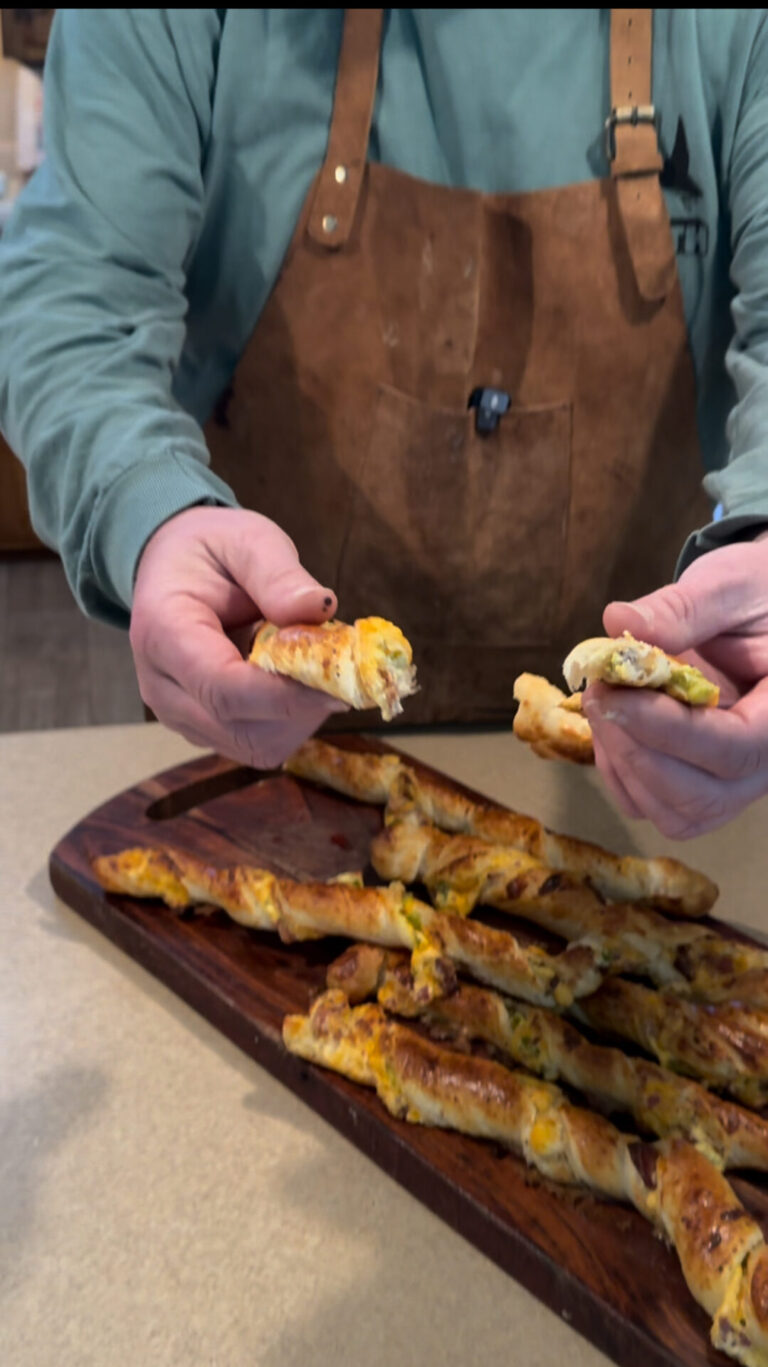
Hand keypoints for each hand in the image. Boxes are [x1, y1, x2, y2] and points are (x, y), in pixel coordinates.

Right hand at [130, 506, 345, 767]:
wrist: (173, 567)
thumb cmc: (210, 550)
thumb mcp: (246, 540)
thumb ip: (278, 574)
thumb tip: (319, 607)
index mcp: (164, 633)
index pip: (224, 689)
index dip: (288, 695)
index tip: (340, 681)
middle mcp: (162, 686)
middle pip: (243, 730)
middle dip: (302, 707)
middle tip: (333, 664)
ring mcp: (178, 715)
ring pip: (254, 747)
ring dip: (300, 716)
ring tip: (307, 664)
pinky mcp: (201, 729)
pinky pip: (255, 744)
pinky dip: (289, 720)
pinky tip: (293, 679)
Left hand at [582, 536, 767, 838]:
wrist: (762, 614)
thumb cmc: (758, 597)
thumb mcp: (731, 586)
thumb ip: (683, 609)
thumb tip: (621, 622)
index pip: (735, 750)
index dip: (668, 731)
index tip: (614, 695)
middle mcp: (767, 763)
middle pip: (702, 797)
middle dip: (636, 751)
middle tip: (598, 694)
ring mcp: (734, 782)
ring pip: (675, 813)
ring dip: (622, 764)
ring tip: (602, 701)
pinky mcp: (700, 785)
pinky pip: (654, 806)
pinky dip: (619, 773)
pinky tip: (610, 722)